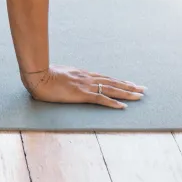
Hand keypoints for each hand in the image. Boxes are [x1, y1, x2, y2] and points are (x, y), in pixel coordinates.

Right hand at [21, 65, 145, 107]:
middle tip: (143, 89)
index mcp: (83, 74)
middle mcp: (88, 78)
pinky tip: (123, 107)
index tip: (130, 83)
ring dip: (127, 93)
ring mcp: (85, 86)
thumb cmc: (44, 75)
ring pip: (111, 89)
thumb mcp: (59, 74)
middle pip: (113, 82)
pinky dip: (113, 103)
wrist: (38, 76)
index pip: (106, 78)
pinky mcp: (81, 94)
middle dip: (129, 86)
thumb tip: (69, 80)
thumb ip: (68, 77)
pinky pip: (101, 99)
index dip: (119, 81)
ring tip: (139, 96)